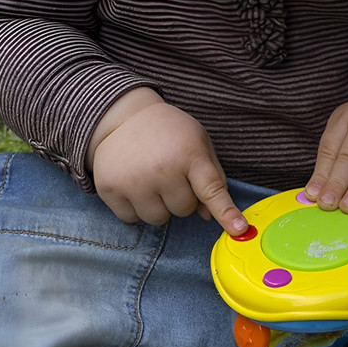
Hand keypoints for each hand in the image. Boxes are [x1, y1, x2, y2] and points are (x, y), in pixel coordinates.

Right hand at [87, 89, 247, 234]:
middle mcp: (161, 168)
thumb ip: (211, 178)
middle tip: (168, 173)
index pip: (211, 190)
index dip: (226, 213)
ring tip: (149, 179)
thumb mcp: (197, 143)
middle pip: (183, 210)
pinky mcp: (109, 188)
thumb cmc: (167, 132)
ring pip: (158, 219)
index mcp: (188, 154)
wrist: (122, 116)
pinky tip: (132, 184)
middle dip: (179, 197)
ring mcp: (133, 180)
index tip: (238, 230)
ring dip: (157, 206)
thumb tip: (209, 216)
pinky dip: (134, 208)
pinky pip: (131, 219)